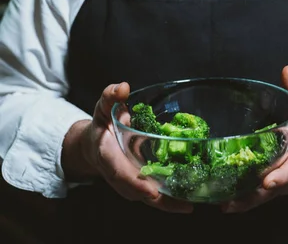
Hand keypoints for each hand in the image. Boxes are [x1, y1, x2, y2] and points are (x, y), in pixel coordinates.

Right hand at [62, 82, 192, 212]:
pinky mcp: (139, 183)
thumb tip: (123, 88)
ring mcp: (128, 181)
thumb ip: (111, 96)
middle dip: (158, 200)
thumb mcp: (104, 106)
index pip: (118, 173)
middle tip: (182, 203)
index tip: (150, 190)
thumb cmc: (102, 123)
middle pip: (137, 192)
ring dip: (167, 203)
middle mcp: (118, 173)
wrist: (94, 143)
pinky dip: (169, 199)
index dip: (133, 183)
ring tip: (189, 203)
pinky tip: (188, 198)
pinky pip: (153, 194)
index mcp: (107, 155)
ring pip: (147, 198)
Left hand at [221, 65, 287, 213]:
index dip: (281, 176)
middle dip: (253, 195)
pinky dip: (246, 201)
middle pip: (274, 188)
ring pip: (267, 197)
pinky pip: (263, 197)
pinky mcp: (281, 187)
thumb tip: (286, 71)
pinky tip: (226, 202)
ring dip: (245, 201)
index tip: (267, 181)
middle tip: (229, 199)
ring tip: (222, 203)